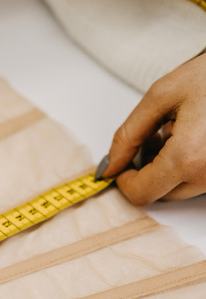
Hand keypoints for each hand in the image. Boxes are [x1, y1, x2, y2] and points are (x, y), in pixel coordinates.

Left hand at [100, 53, 205, 204]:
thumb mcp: (160, 96)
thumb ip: (128, 135)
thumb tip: (110, 165)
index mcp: (187, 158)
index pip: (141, 193)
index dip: (123, 180)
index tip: (121, 162)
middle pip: (161, 194)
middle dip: (147, 171)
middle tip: (151, 137)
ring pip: (182, 189)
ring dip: (169, 168)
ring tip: (175, 131)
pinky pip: (202, 179)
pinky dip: (189, 165)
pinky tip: (192, 136)